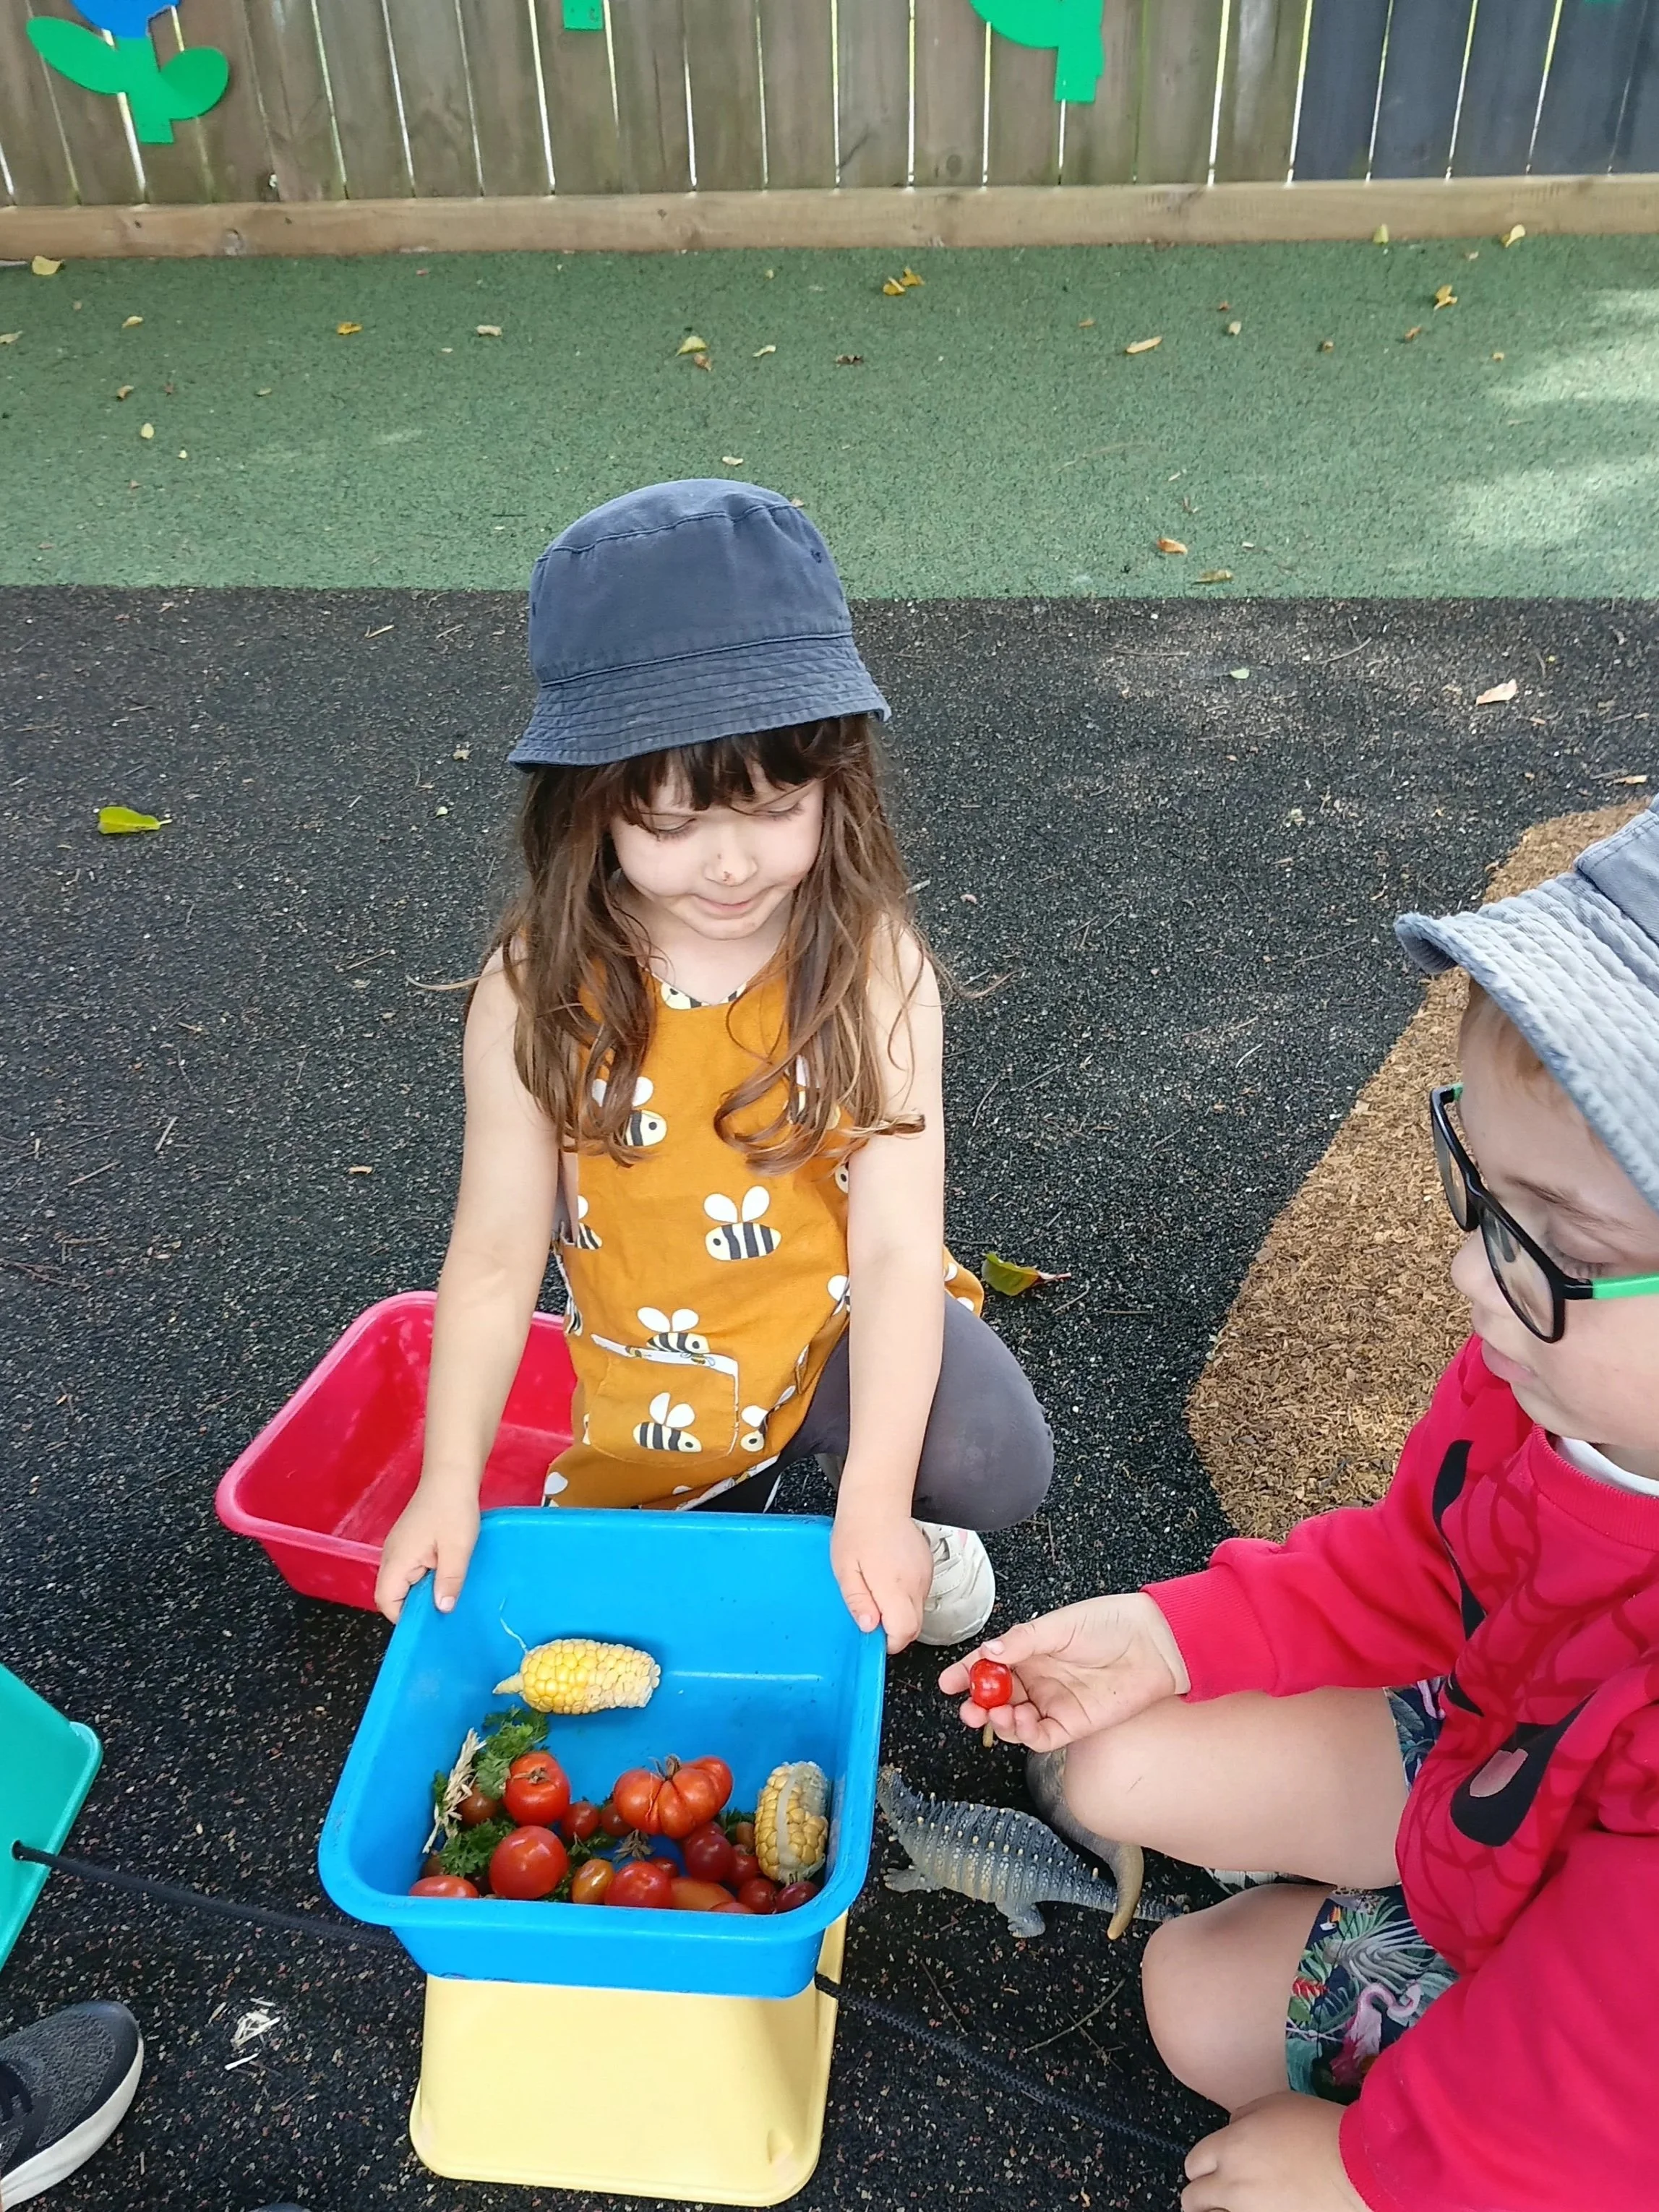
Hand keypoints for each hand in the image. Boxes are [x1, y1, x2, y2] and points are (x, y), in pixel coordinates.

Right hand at [374, 1481, 480, 1622]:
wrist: (451, 1474)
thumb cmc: (453, 1509)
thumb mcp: (457, 1547)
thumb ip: (449, 1580)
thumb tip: (442, 1610)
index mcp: (397, 1560)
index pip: (386, 1601)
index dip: (405, 1616)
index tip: (431, 1621)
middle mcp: (391, 1556)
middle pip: (392, 1594)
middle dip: (415, 1605)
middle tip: (444, 1609)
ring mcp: (398, 1548)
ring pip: (403, 1582)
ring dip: (423, 1590)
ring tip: (447, 1593)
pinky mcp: (409, 1542)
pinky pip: (410, 1569)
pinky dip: (425, 1577)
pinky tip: (446, 1575)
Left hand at [831, 1494, 933, 1652]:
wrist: (877, 1500)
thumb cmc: (857, 1531)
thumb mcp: (844, 1569)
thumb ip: (858, 1601)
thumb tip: (869, 1627)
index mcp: (894, 1585)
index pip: (905, 1632)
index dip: (888, 1641)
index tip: (872, 1632)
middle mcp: (916, 1583)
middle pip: (914, 1627)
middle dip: (894, 1630)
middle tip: (870, 1613)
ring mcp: (925, 1575)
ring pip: (917, 1612)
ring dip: (899, 1613)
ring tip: (876, 1589)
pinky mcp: (928, 1568)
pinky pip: (919, 1595)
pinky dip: (905, 1597)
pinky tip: (888, 1578)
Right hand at [938, 1592, 1188, 1750]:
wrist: (1153, 1644)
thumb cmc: (1110, 1625)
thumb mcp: (1060, 1625)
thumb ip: (1022, 1641)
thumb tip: (987, 1652)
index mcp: (1030, 1651)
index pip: (990, 1665)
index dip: (967, 1674)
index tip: (947, 1682)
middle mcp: (1038, 1679)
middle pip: (997, 1698)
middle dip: (978, 1705)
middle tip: (968, 1708)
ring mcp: (1054, 1703)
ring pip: (1015, 1721)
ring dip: (1000, 1721)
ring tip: (998, 1712)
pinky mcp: (1073, 1725)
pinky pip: (1041, 1736)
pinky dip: (1026, 1735)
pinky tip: (1022, 1722)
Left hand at [1181, 2093, 1366, 2210]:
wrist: (1358, 2169)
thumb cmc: (1319, 2128)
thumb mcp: (1275, 2104)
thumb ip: (1243, 2118)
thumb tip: (1232, 2131)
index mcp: (1229, 2148)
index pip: (1193, 2163)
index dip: (1202, 2165)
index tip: (1212, 2167)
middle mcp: (1232, 2186)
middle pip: (1193, 2200)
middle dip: (1202, 2194)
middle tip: (1216, 2192)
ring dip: (1220, 2211)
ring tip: (1237, 2204)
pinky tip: (1260, 2208)